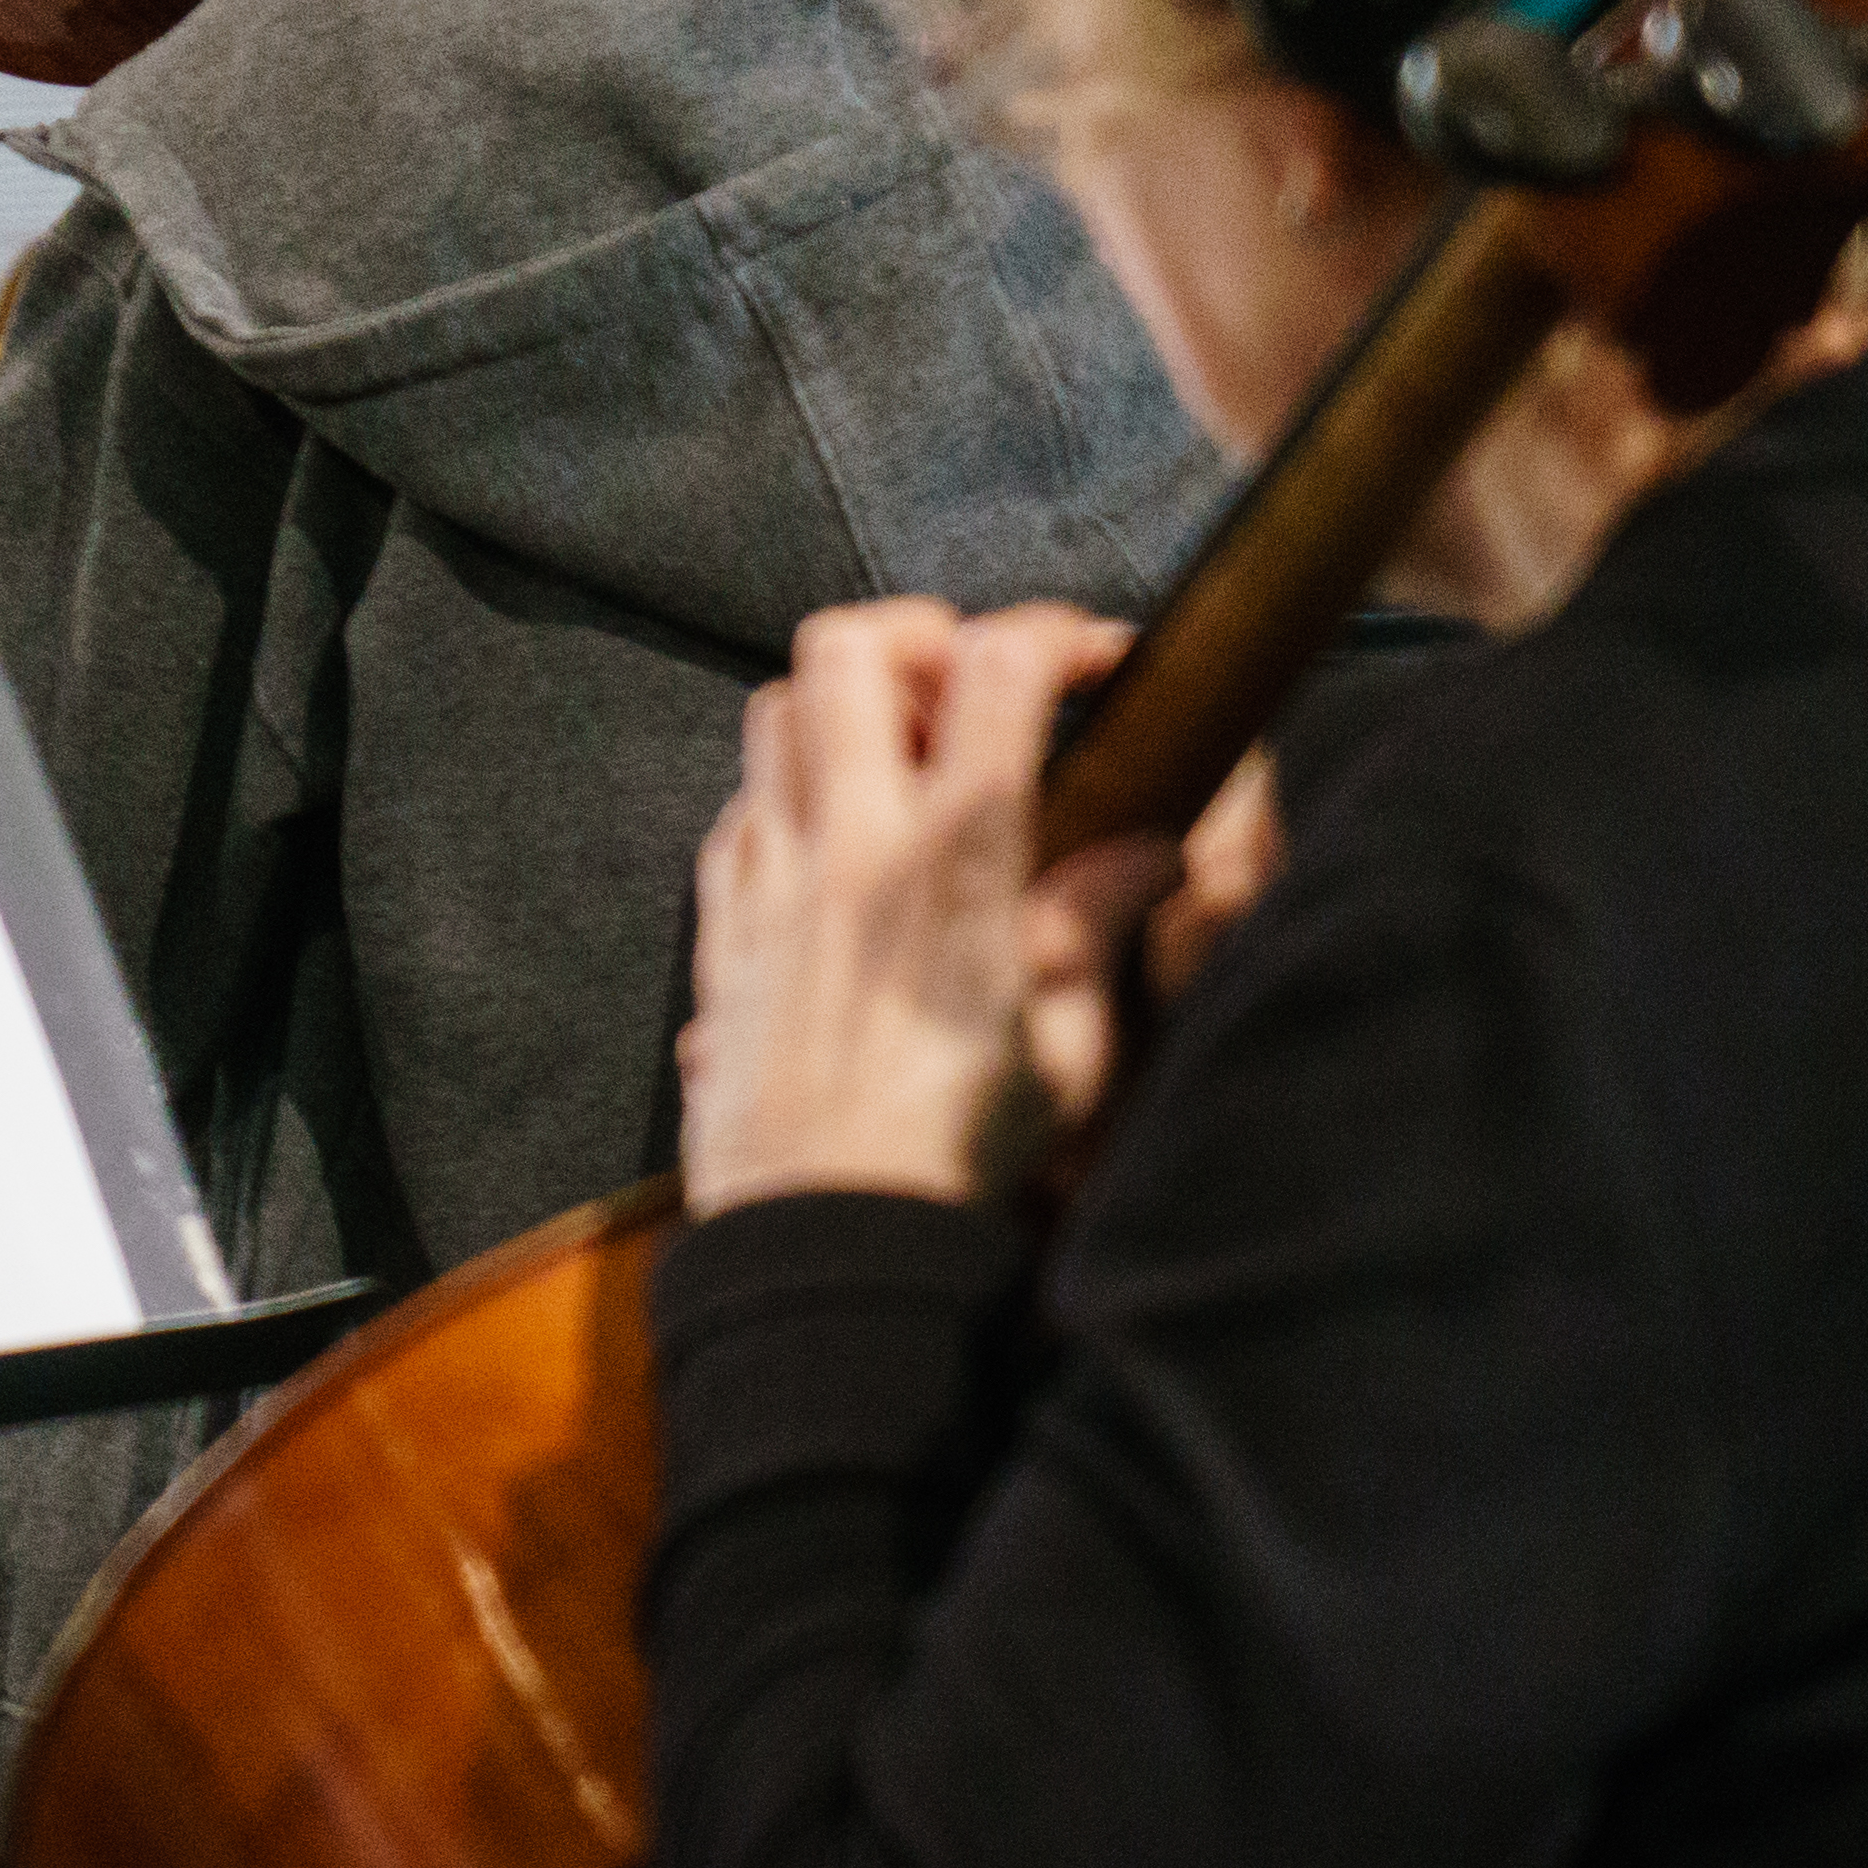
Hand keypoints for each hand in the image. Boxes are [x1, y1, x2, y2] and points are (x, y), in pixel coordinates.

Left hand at [679, 599, 1124, 1209]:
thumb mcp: (1069, 1042)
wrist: (824, 1232)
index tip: (1092, 657)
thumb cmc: (959, 1152)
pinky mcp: (719, 921)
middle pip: (847, 646)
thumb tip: (1147, 847)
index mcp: (954, 856)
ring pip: (773, 710)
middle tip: (972, 681)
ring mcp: (767, 873)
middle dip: (918, 635)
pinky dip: (785, 793)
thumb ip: (1093, 925)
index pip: (996, 671)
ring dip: (840, 705)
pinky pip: (736, 807)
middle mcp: (846, 839)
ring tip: (904, 755)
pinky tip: (837, 843)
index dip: (1049, 636)